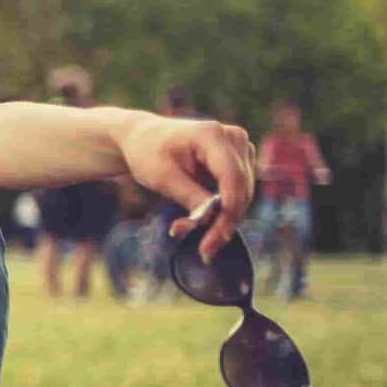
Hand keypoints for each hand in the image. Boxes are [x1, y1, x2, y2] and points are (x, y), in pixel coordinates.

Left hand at [123, 116, 257, 259]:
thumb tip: (210, 221)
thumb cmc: (148, 153)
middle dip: (224, 223)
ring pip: (244, 194)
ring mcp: (240, 148)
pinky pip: (238, 192)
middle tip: (204, 251)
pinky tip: (205, 225)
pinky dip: (224, 211)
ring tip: (200, 240)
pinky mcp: (239, 161)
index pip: (232, 178)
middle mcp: (233, 138)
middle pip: (241, 189)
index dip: (228, 212)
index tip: (214, 241)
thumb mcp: (162, 177)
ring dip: (224, 220)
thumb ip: (189, 197)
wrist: (143, 138)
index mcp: (213, 135)